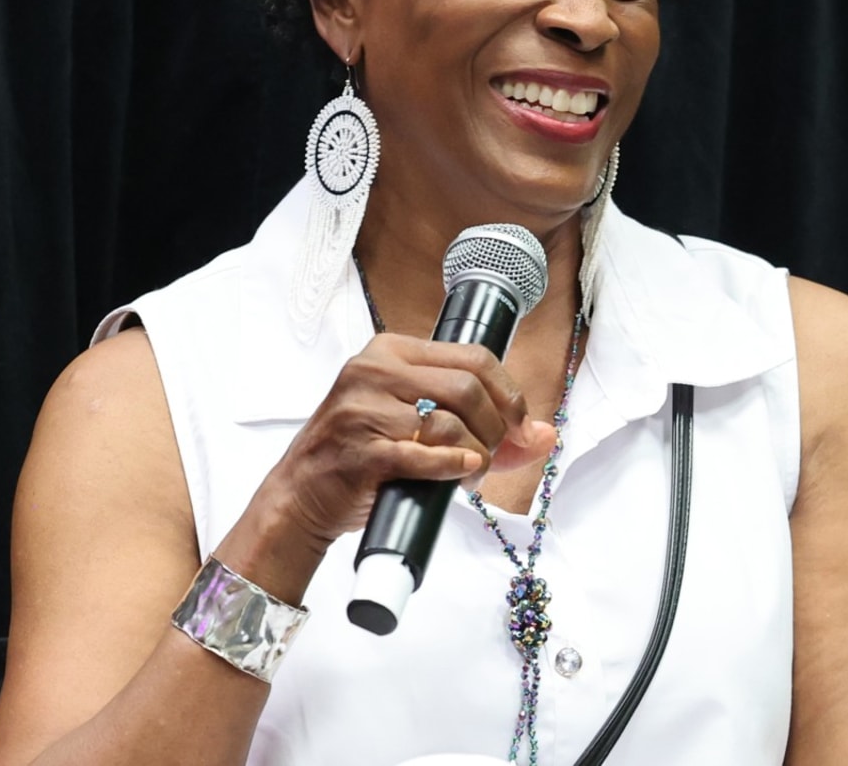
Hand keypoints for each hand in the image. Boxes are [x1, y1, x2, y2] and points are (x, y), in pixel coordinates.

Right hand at [261, 334, 558, 551]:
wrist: (301, 495)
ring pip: (451, 423)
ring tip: (471, 474)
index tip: (520, 426)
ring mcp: (363, 409)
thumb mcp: (417, 426)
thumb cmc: (362, 456)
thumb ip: (482, 425)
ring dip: (477, 456)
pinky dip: (454, 468)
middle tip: (493, 456)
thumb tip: (546, 435)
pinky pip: (427, 455)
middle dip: (496, 428)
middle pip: (467, 387)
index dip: (510, 394)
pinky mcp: (361, 451)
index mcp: (391, 352)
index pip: (473, 357)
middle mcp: (373, 371)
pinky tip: (458, 474)